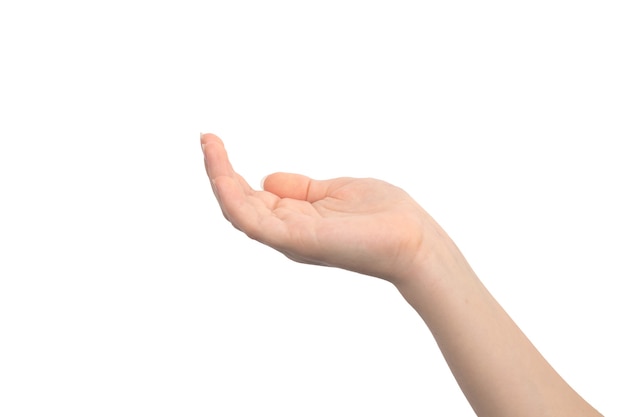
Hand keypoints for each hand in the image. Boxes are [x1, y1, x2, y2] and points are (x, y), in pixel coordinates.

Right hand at [201, 133, 445, 284]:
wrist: (413, 239)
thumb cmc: (382, 217)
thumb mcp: (333, 191)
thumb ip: (300, 188)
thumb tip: (268, 178)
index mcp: (294, 220)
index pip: (251, 196)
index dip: (229, 171)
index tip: (215, 142)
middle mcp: (286, 231)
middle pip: (239, 203)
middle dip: (218, 170)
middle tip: (206, 139)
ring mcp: (290, 238)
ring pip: (239, 211)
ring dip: (219, 178)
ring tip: (209, 147)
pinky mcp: (298, 240)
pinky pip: (254, 222)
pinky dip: (234, 198)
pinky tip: (221, 174)